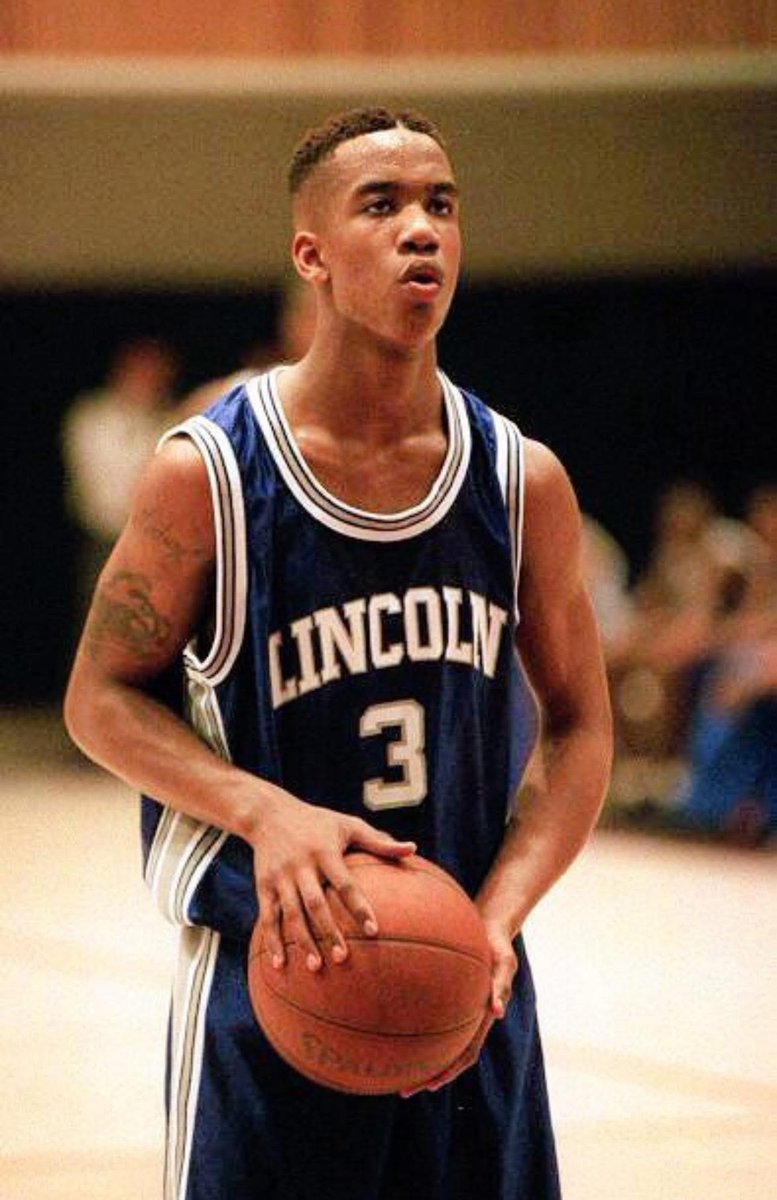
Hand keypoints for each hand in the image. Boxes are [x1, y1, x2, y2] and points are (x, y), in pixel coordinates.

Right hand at [252, 785, 415, 972]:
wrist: (269, 814)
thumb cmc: (318, 822)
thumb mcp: (348, 824)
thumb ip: (379, 842)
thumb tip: (413, 849)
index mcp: (325, 852)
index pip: (345, 884)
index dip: (358, 907)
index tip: (373, 931)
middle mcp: (301, 865)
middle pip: (315, 903)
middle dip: (328, 931)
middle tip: (344, 958)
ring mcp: (280, 877)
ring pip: (291, 913)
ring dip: (302, 941)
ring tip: (316, 967)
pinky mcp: (263, 885)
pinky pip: (268, 916)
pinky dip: (272, 940)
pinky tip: (280, 964)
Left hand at [400, 919, 517, 1096]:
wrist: (490, 926)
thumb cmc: (497, 944)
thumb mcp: (505, 962)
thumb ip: (502, 984)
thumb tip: (498, 1011)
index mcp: (482, 1017)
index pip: (466, 1053)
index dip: (450, 1071)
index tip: (431, 1086)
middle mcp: (469, 1018)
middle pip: (448, 1055)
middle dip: (428, 1075)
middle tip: (403, 1090)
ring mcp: (458, 1007)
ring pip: (437, 1039)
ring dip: (419, 1057)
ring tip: (393, 1067)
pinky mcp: (447, 994)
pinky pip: (427, 1013)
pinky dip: (413, 1023)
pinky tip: (389, 1021)